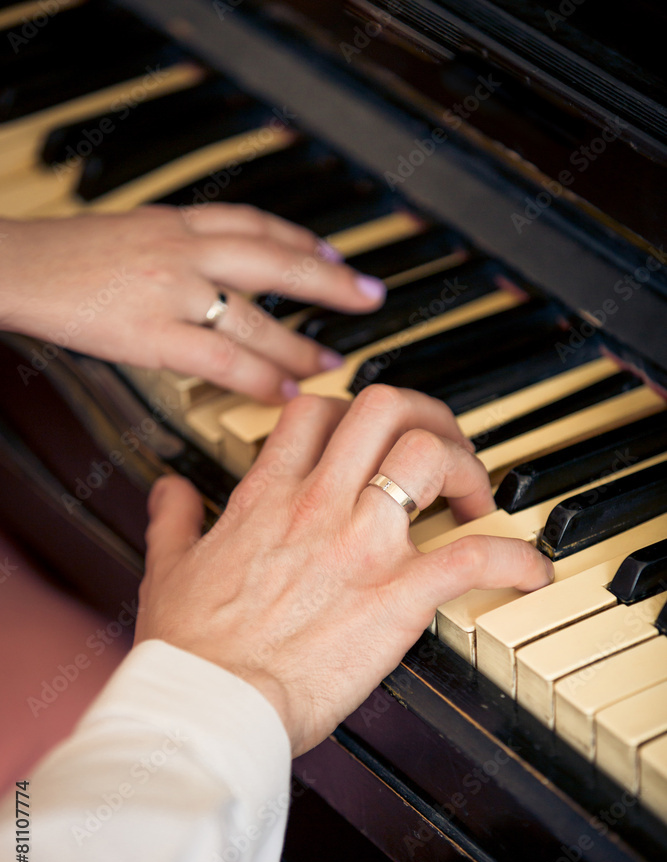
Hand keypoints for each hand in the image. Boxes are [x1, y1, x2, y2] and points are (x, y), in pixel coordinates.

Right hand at [0, 204, 385, 403]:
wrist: (13, 264)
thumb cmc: (65, 256)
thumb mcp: (131, 233)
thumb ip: (178, 248)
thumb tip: (216, 272)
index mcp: (177, 221)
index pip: (257, 224)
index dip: (304, 241)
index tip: (336, 257)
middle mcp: (184, 249)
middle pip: (275, 259)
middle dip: (330, 281)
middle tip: (370, 297)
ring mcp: (171, 290)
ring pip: (255, 316)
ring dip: (300, 343)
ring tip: (332, 362)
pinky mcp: (152, 333)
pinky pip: (221, 358)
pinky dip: (260, 376)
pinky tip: (285, 391)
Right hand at [134, 386, 552, 755]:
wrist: (210, 704)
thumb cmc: (191, 648)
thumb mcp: (168, 568)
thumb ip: (174, 518)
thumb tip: (170, 491)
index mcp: (268, 495)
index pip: (318, 411)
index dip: (352, 410)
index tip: (369, 437)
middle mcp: (321, 505)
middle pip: (386, 409)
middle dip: (425, 416)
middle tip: (439, 448)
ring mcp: (363, 544)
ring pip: (431, 456)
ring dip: (467, 468)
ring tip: (475, 499)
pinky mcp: (398, 595)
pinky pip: (475, 556)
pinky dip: (515, 558)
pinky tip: (529, 570)